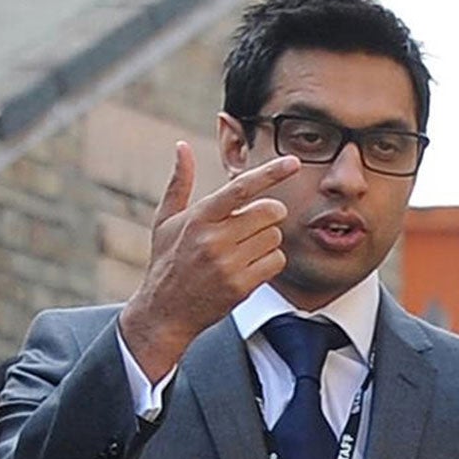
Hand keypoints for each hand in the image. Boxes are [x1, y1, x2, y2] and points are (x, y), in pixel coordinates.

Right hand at [118, 143, 301, 378]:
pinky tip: (251, 266)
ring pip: (275, 237)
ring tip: (245, 249)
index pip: (241, 188)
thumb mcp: (166, 220)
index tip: (293, 162)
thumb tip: (182, 146)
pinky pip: (276, 262)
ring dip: (268, 240)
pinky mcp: (241, 286)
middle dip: (270, 215)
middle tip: (256, 223)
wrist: (164, 311)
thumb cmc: (167, 261)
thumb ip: (179, 183)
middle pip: (269, 212)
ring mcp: (228, 264)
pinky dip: (270, 262)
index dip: (270, 173)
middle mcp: (214, 239)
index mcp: (198, 217)